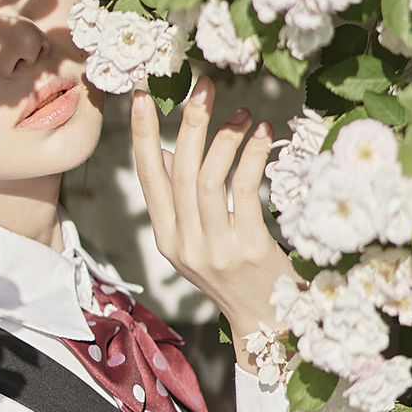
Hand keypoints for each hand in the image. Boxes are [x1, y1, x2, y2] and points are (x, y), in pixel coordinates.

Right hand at [130, 86, 293, 362]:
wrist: (268, 323)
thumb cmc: (237, 273)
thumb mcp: (198, 240)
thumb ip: (182, 199)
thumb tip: (172, 149)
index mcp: (167, 237)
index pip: (148, 177)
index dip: (143, 135)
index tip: (142, 97)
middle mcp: (184, 243)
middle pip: (180, 171)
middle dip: (190, 123)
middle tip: (204, 88)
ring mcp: (214, 248)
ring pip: (209, 178)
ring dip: (226, 137)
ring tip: (243, 112)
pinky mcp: (248, 249)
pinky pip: (244, 191)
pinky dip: (251, 157)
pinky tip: (262, 136)